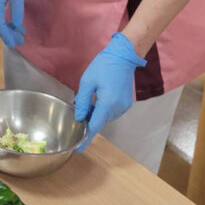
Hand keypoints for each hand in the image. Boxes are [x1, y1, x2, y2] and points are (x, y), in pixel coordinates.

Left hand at [74, 33, 145, 151]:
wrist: (124, 56)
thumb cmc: (104, 66)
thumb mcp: (87, 82)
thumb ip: (82, 102)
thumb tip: (79, 118)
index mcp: (108, 103)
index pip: (95, 126)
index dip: (86, 138)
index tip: (78, 148)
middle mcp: (118, 108)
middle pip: (100, 121)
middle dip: (89, 119)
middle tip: (78, 109)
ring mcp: (124, 107)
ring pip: (105, 117)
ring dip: (96, 114)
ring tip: (87, 101)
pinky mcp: (126, 103)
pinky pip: (111, 111)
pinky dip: (103, 109)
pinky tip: (97, 99)